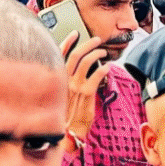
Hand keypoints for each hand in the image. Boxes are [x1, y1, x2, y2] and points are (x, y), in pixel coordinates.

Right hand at [60, 31, 109, 151]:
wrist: (68, 131)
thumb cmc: (64, 114)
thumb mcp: (59, 94)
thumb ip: (64, 80)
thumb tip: (73, 68)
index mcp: (57, 78)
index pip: (60, 54)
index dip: (68, 41)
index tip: (75, 34)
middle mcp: (65, 80)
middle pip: (76, 54)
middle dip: (88, 44)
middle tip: (96, 40)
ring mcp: (76, 86)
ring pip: (87, 62)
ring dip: (97, 54)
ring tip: (104, 53)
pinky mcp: (87, 93)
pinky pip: (96, 75)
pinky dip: (103, 69)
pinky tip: (107, 68)